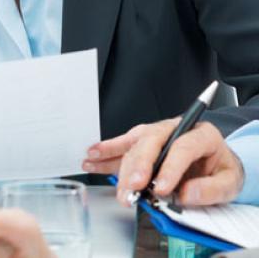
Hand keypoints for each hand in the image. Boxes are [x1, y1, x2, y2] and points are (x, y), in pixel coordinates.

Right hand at [84, 118, 243, 206]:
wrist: (215, 167)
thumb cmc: (220, 171)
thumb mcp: (230, 182)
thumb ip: (211, 189)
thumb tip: (187, 193)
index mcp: (202, 134)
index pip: (183, 146)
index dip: (171, 168)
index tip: (162, 189)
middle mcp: (176, 129)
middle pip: (153, 141)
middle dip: (141, 165)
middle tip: (136, 186)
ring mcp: (157, 134)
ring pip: (135, 145)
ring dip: (122, 167)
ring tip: (120, 187)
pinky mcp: (143, 142)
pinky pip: (122, 144)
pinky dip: (106, 151)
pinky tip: (93, 156)